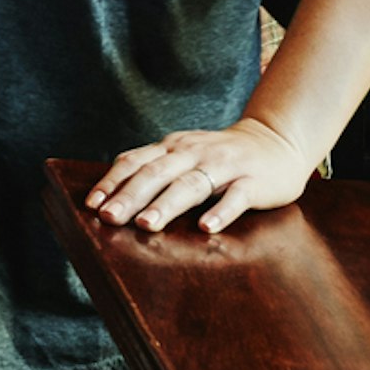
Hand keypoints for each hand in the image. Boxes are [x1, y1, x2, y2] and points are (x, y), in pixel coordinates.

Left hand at [86, 117, 314, 235]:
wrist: (277, 142)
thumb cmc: (221, 155)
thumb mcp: (183, 153)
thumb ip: (154, 166)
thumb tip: (111, 190)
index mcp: (172, 148)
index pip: (134, 162)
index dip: (112, 182)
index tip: (92, 204)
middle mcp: (193, 153)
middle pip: (156, 174)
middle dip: (130, 196)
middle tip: (110, 218)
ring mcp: (224, 166)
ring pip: (191, 185)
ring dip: (166, 205)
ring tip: (147, 225)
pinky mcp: (253, 182)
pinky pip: (236, 197)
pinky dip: (221, 212)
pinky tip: (207, 227)